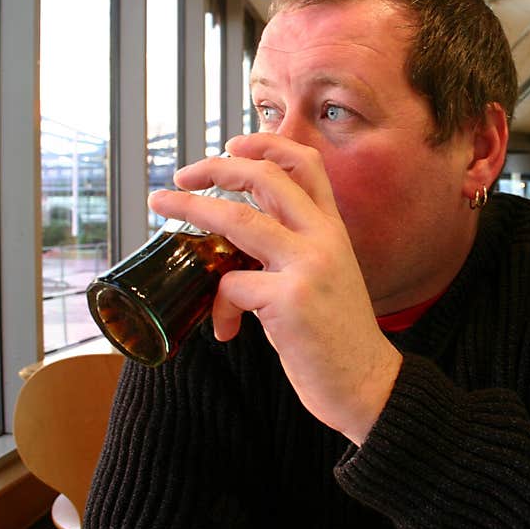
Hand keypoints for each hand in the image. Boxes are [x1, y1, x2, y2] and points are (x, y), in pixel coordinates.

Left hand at [147, 134, 402, 444]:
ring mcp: (308, 266)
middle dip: (216, 167)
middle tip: (182, 175)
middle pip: (265, 177)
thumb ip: (293, 251)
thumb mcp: (326, 277)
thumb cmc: (338, 336)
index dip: (267, 144)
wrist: (368, 384)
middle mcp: (324, 238)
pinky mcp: (290, 299)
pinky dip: (218, 307)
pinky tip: (227, 330)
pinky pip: (231, 286)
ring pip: (238, 219)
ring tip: (161, 206)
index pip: (306, 164)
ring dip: (191, 208)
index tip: (233, 145)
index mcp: (333, 229)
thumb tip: (234, 247)